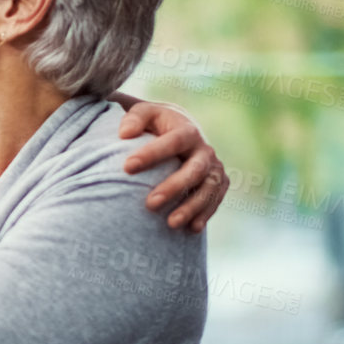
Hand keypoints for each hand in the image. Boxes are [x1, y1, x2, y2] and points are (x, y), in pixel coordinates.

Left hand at [119, 101, 228, 232]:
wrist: (181, 133)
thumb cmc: (156, 125)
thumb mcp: (145, 114)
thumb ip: (135, 119)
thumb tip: (124, 133)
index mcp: (187, 131)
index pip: (173, 142)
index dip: (152, 154)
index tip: (127, 166)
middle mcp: (205, 150)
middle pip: (194, 170)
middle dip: (173, 187)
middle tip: (149, 204)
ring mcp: (214, 168)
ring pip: (208, 189)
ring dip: (191, 207)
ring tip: (171, 223)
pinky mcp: (218, 183)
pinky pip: (215, 200)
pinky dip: (205, 214)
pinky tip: (191, 228)